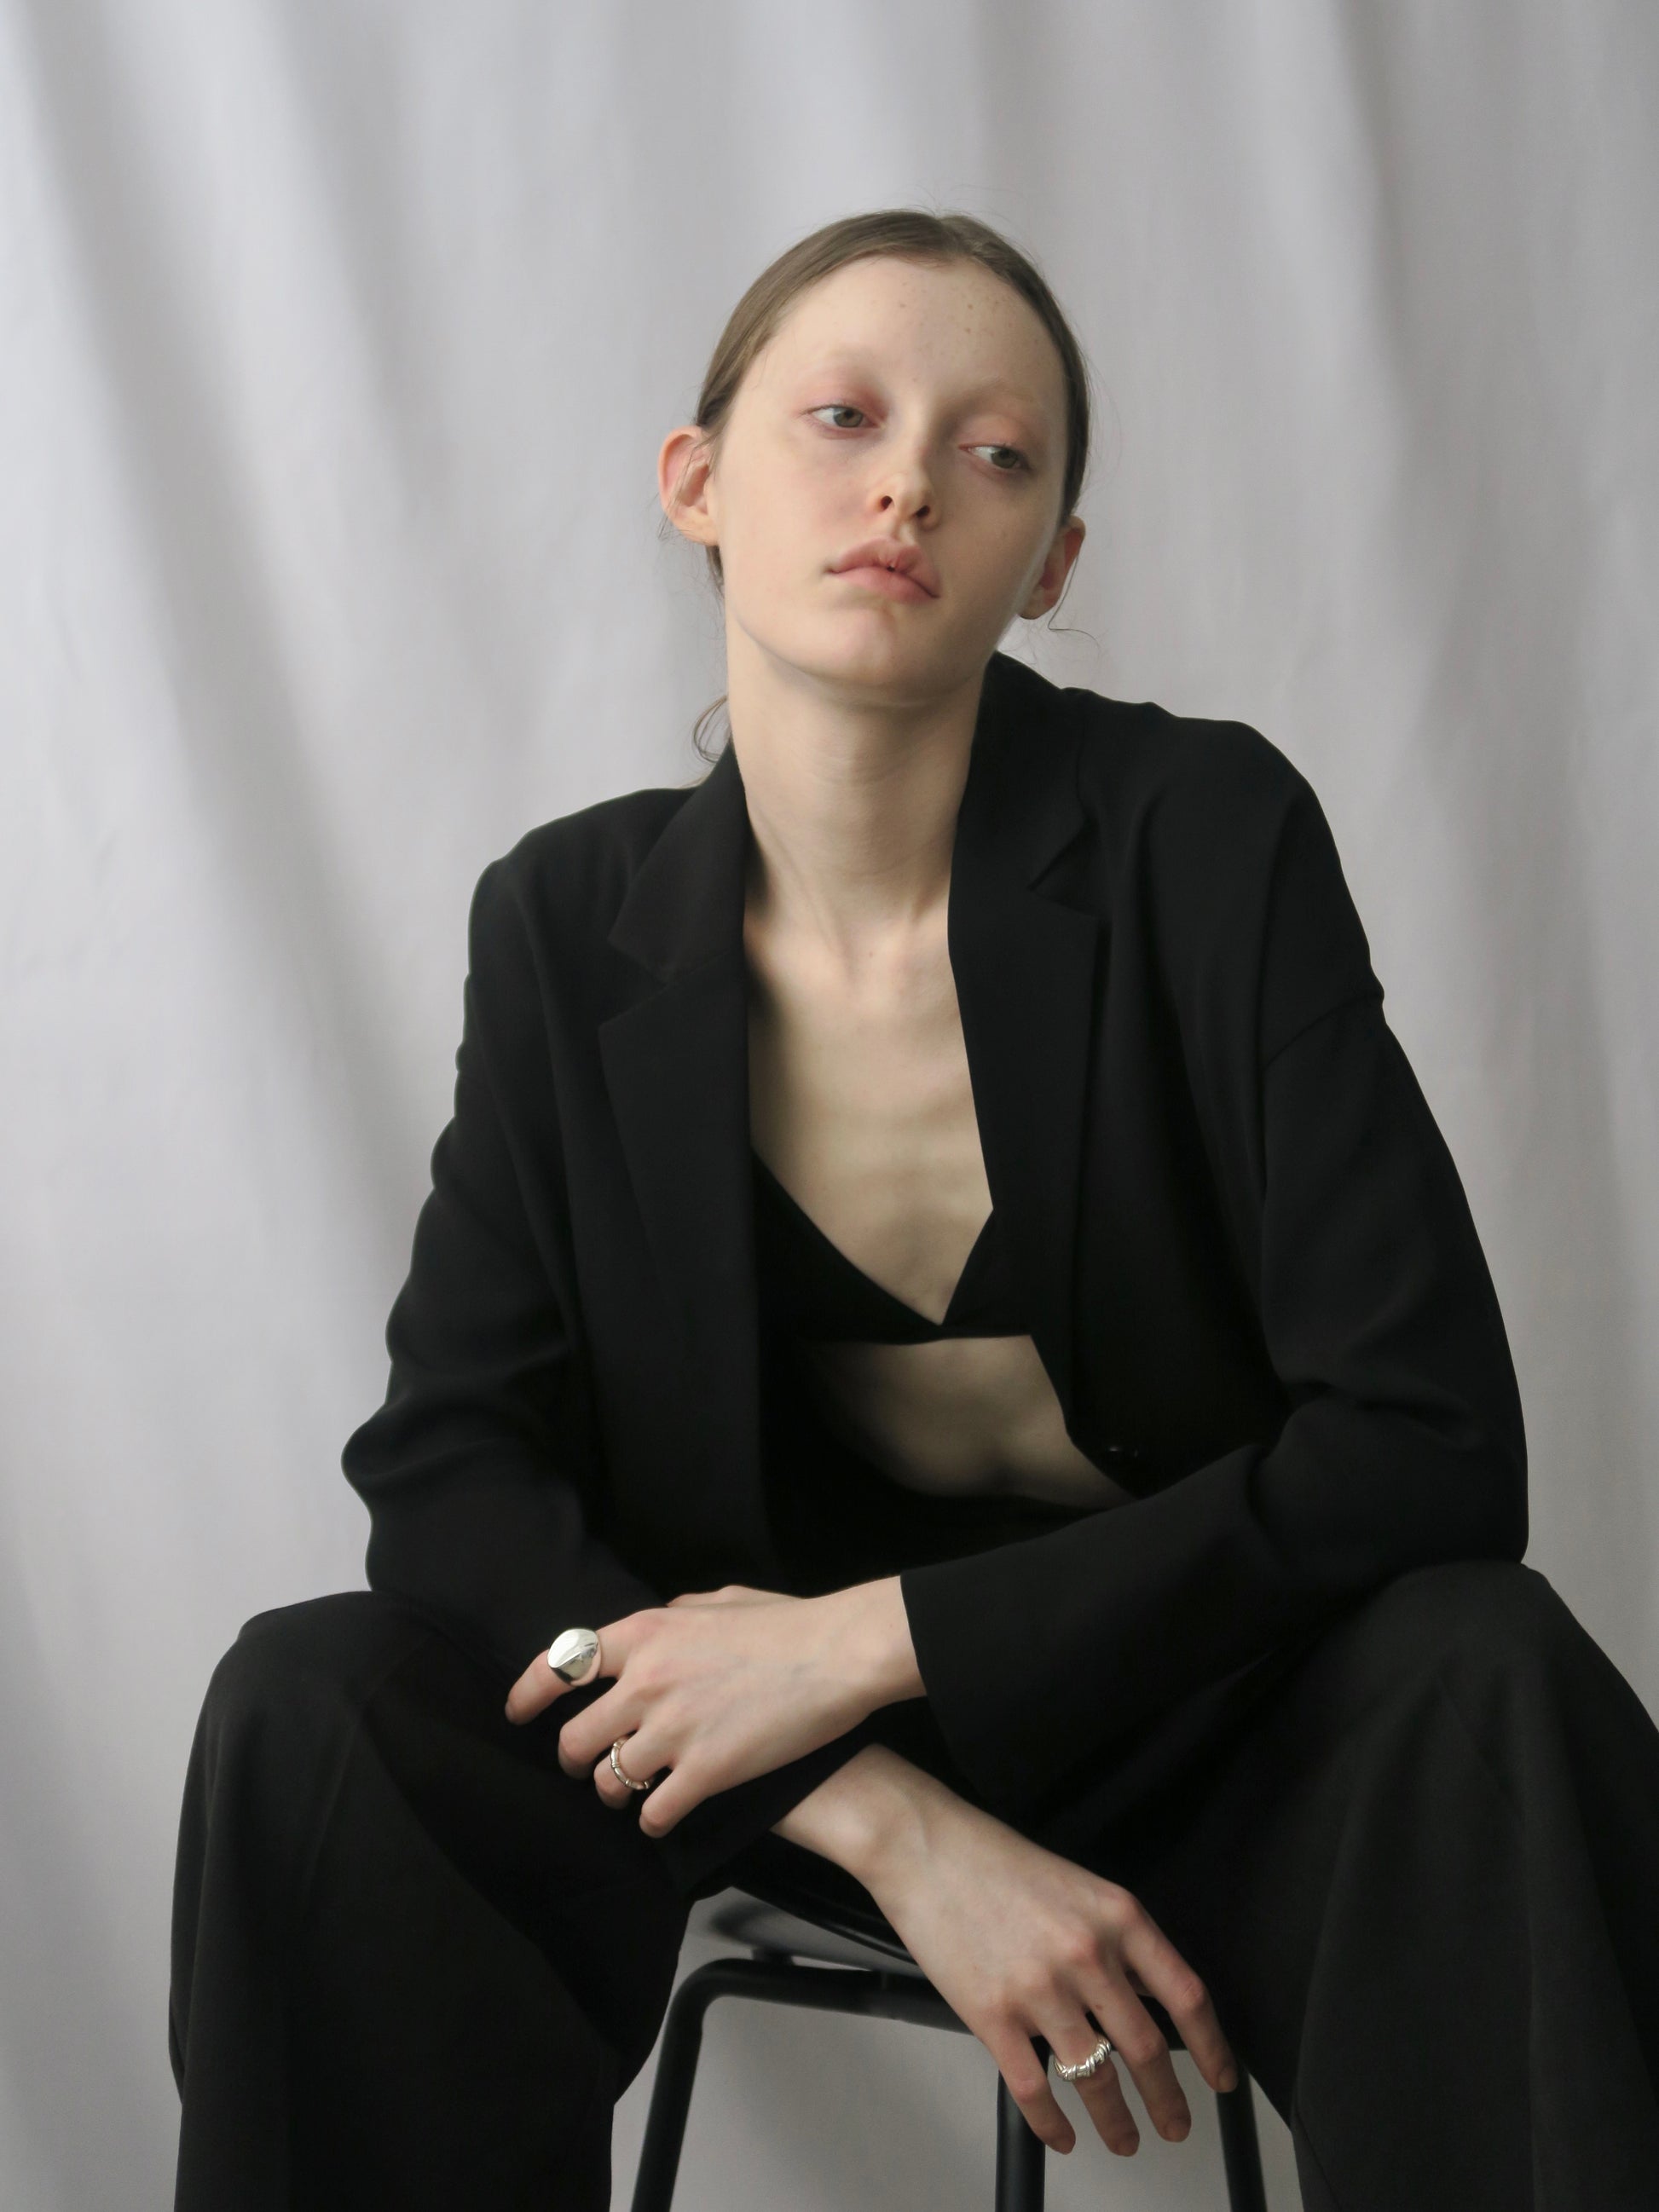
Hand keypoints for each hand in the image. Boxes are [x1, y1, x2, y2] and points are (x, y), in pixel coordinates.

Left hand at [502, 1583, 875, 1835]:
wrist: (837, 1654)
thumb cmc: (786, 1623)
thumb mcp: (719, 1600)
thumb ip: (676, 1614)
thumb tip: (658, 1622)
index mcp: (644, 1634)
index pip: (560, 1666)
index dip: (527, 1694)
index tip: (516, 1713)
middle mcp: (646, 1683)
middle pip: (575, 1739)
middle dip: (573, 1759)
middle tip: (582, 1767)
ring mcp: (673, 1731)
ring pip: (610, 1781)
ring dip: (612, 1792)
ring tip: (627, 1794)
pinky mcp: (705, 1773)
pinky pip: (654, 1813)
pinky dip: (652, 1821)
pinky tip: (662, 1818)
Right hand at [858, 1776, 1238, 2158]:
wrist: (925, 1848)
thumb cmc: (995, 1861)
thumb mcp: (1079, 1886)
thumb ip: (1117, 1939)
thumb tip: (1151, 1994)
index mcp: (1117, 1917)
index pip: (1186, 1996)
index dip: (1213, 2048)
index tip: (1221, 2078)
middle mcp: (1086, 1955)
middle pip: (1147, 2049)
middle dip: (1168, 2101)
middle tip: (1176, 2125)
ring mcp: (1040, 1990)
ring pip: (1097, 2079)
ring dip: (1118, 2122)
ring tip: (1125, 2139)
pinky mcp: (993, 2017)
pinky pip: (1036, 2090)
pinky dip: (1054, 2124)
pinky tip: (1064, 2134)